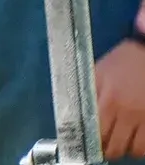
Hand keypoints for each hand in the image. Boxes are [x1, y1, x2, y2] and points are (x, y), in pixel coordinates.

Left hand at [96, 36, 144, 160]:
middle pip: (114, 147)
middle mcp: (126, 112)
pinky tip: (137, 138)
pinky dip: (141, 146)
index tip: (90, 142)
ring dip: (126, 149)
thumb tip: (73, 113)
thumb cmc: (122, 61)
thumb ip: (87, 93)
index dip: (91, 142)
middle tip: (106, 143)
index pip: (94, 133)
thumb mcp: (97, 72)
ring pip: (134, 150)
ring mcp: (144, 118)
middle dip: (107, 148)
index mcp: (107, 99)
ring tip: (123, 139)